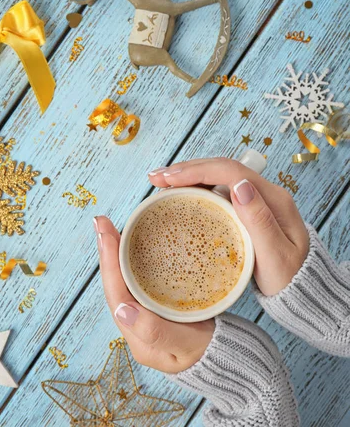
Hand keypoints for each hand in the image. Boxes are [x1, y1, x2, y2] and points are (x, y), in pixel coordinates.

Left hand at [95, 216, 213, 373]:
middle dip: (107, 251)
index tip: (104, 233)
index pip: (115, 293)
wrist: (227, 359)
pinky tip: (131, 242)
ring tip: (109, 227)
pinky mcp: (156, 304)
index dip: (108, 262)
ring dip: (116, 252)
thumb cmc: (208, 353)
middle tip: (101, 221)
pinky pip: (138, 279)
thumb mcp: (185, 345)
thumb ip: (155, 331)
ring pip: (124, 280)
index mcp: (136, 334)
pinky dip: (131, 258)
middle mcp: (134, 323)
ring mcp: (144, 313)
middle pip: (114, 283)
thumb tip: (122, 310)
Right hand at [149, 158, 308, 296]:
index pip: (230, 172)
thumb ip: (260, 221)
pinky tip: (177, 194)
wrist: (303, 290)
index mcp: (273, 198)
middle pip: (221, 168)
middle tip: (155, 178)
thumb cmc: (291, 278)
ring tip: (160, 182)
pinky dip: (194, 188)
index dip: (197, 170)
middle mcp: (264, 192)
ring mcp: (254, 199)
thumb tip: (239, 185)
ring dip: (188, 175)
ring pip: (217, 177)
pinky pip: (217, 191)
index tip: (169, 178)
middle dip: (186, 169)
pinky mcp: (245, 209)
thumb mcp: (278, 256)